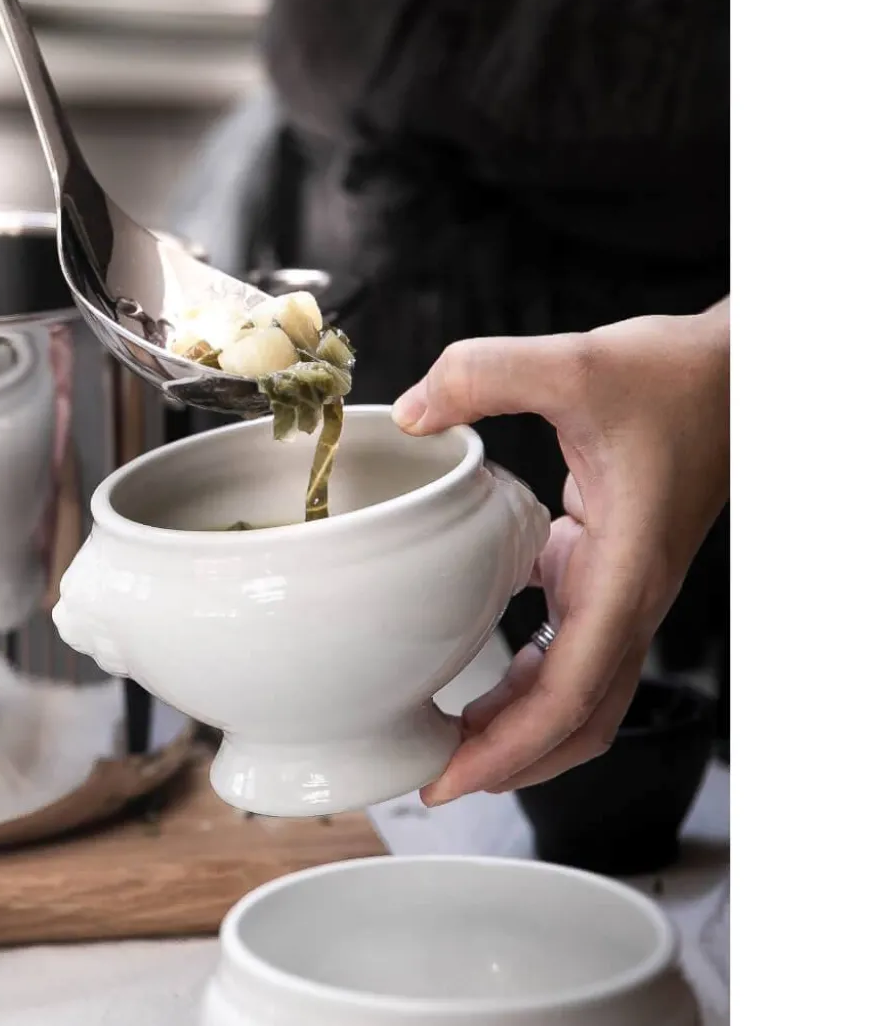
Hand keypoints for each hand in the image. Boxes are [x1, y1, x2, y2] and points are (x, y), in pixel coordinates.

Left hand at [391, 302, 728, 803]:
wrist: (732, 371)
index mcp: (625, 574)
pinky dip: (529, 670)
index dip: (508, 750)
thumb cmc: (675, 377)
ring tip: (449, 734)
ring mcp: (623, 585)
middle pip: (575, 720)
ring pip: (577, 689)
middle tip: (433, 778)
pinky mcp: (610, 562)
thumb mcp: (575, 363)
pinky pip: (571, 642)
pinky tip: (484, 659)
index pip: (569, 697)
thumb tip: (411, 413)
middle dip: (509, 761)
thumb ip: (485, 374)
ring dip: (519, 723)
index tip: (448, 778)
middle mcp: (629, 595)